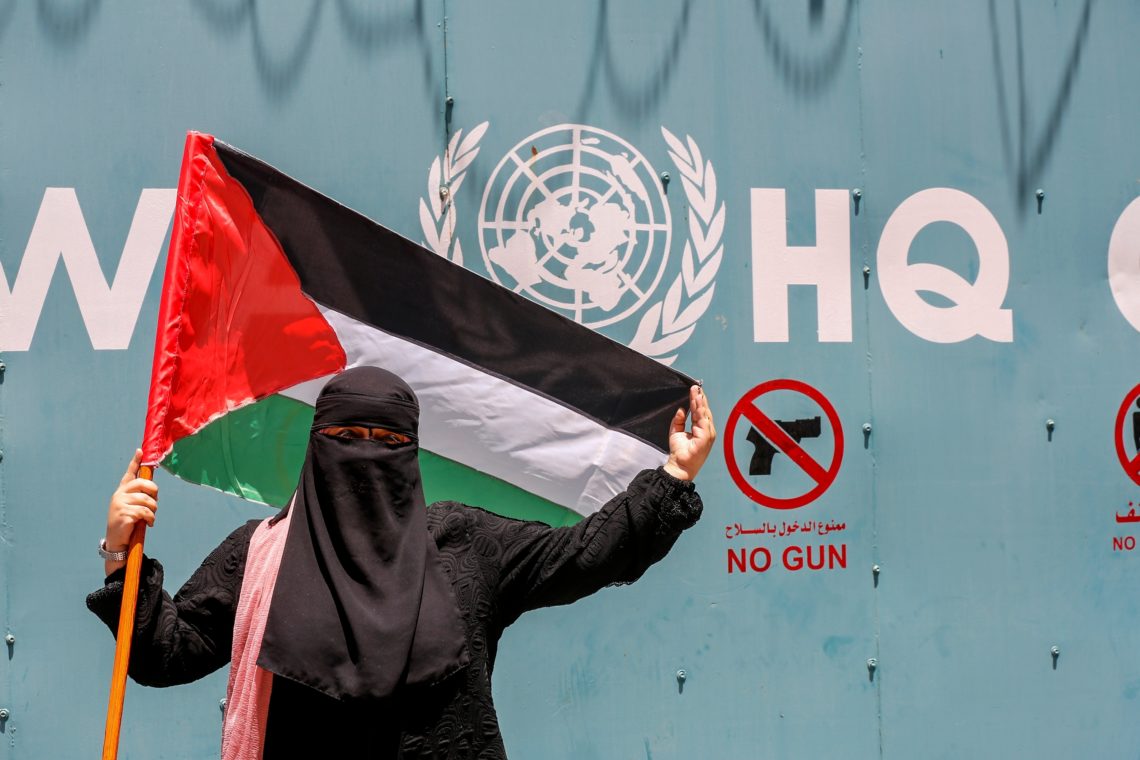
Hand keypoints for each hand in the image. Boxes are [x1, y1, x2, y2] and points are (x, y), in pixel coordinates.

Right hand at [105, 449, 157, 570]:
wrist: (117, 541)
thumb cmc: (127, 522)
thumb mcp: (131, 506)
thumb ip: (139, 496)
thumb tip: (153, 489)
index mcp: (122, 491)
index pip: (130, 473)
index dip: (136, 462)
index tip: (140, 451)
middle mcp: (119, 495)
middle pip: (144, 484)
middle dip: (154, 492)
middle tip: (155, 502)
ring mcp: (120, 504)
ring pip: (147, 500)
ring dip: (153, 510)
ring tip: (150, 517)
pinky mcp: (124, 514)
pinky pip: (145, 512)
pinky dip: (151, 518)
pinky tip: (148, 523)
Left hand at [663, 385, 715, 480]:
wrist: (679, 466)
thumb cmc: (679, 452)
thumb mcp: (676, 432)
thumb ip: (679, 420)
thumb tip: (681, 409)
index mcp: (701, 430)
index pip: (700, 412)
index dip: (697, 401)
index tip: (694, 390)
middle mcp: (707, 431)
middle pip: (704, 411)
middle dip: (699, 398)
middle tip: (695, 386)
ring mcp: (708, 434)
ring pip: (704, 413)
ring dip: (700, 401)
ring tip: (695, 391)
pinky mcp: (706, 437)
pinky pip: (703, 419)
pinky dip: (700, 409)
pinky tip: (697, 401)